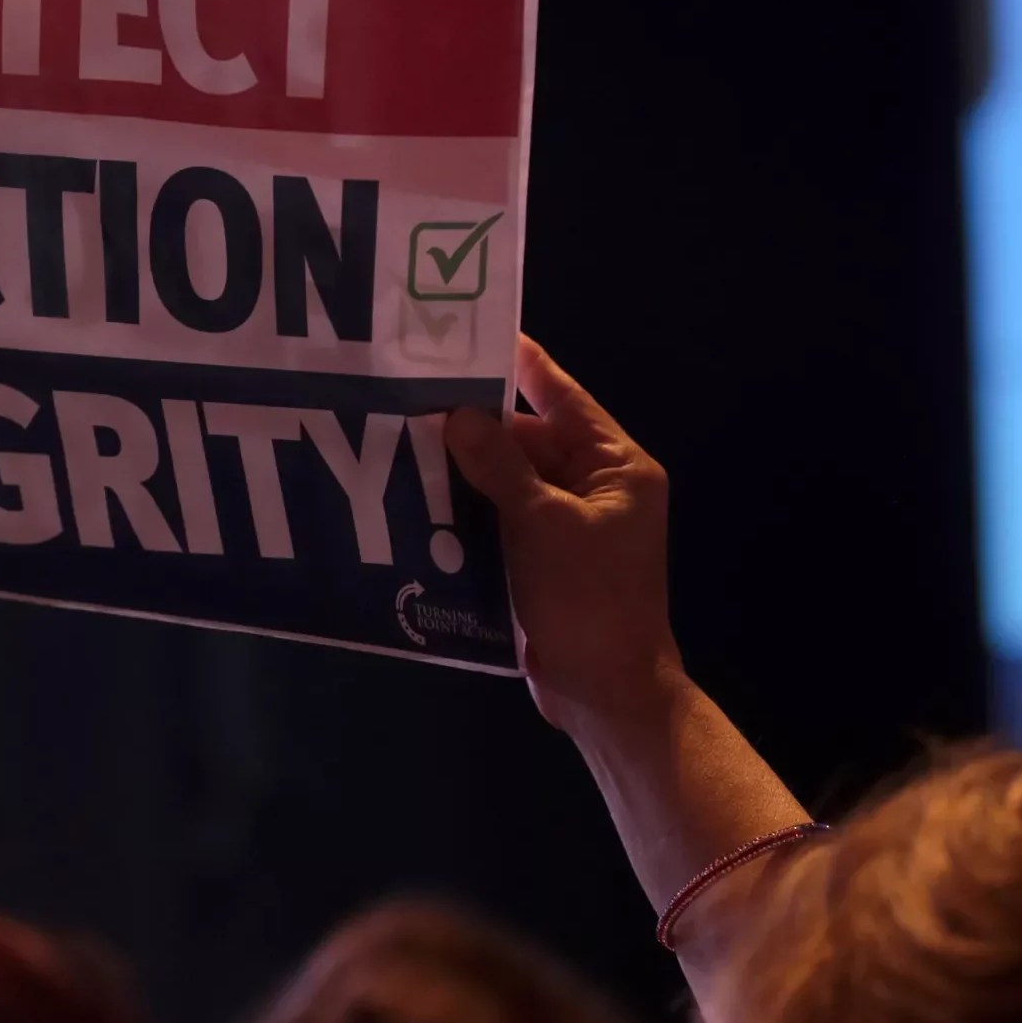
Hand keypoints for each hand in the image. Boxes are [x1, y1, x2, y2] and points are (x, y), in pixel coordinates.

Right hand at [445, 335, 680, 733]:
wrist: (606, 692)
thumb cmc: (588, 600)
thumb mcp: (543, 524)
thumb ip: (500, 465)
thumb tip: (459, 414)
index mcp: (617, 466)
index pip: (564, 397)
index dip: (521, 364)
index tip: (475, 330)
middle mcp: (597, 487)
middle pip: (531, 438)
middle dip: (477, 422)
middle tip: (414, 392)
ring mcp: (571, 527)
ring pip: (511, 480)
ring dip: (466, 468)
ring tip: (403, 437)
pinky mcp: (544, 561)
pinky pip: (503, 519)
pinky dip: (469, 509)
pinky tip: (420, 498)